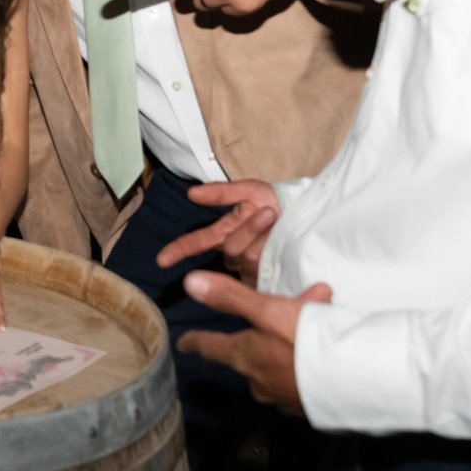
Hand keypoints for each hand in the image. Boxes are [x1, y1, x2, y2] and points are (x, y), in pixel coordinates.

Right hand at [155, 179, 280, 286]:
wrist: (308, 215)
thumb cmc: (279, 202)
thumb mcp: (251, 191)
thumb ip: (221, 192)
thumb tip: (192, 194)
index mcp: (225, 233)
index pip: (197, 244)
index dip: (179, 251)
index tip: (162, 260)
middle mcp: (235, 253)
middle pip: (230, 248)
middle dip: (248, 229)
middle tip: (268, 213)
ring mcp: (250, 268)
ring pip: (247, 257)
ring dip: (263, 235)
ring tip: (278, 221)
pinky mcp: (267, 280)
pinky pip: (263, 266)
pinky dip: (272, 248)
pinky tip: (281, 242)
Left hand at [174, 274, 333, 415]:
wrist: (356, 382)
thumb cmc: (307, 341)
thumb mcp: (269, 311)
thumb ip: (231, 297)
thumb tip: (189, 282)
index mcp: (245, 357)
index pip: (212, 347)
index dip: (197, 341)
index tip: (184, 343)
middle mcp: (259, 382)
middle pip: (251, 356)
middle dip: (266, 333)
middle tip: (293, 311)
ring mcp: (284, 400)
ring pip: (278, 366)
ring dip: (292, 347)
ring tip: (319, 327)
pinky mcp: (309, 409)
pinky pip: (301, 382)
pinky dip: (308, 367)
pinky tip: (327, 359)